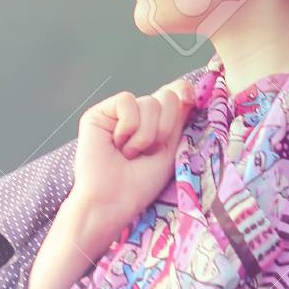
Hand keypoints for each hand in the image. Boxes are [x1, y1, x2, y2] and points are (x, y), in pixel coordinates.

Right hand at [67, 77, 195, 256]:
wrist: (113, 200)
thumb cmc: (140, 183)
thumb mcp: (170, 149)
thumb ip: (178, 119)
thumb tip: (186, 88)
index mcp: (154, 124)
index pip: (173, 94)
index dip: (183, 92)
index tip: (191, 99)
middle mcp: (136, 116)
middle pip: (166, 97)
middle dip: (164, 128)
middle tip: (148, 152)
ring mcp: (116, 114)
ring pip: (149, 102)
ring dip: (146, 135)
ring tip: (130, 154)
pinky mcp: (98, 114)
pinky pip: (126, 101)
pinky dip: (128, 126)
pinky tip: (117, 144)